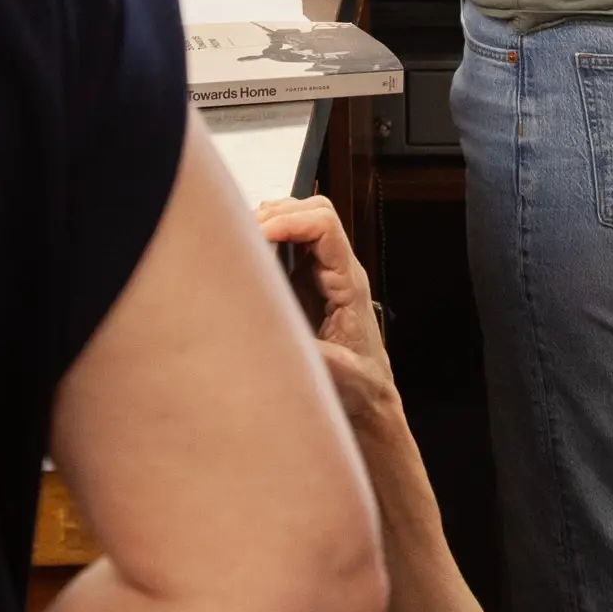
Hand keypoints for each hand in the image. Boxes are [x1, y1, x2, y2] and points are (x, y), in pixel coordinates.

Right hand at [256, 196, 398, 428]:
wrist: (371, 400)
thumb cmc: (359, 387)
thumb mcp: (332, 373)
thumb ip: (303, 350)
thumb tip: (265, 329)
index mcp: (349, 284)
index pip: (325, 226)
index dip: (289, 221)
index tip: (257, 237)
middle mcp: (339, 270)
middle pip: (313, 210)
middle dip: (275, 215)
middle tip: (242, 240)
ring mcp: (324, 273)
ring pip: (301, 221)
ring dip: (270, 224)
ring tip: (242, 246)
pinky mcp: (309, 283)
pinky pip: (290, 244)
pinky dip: (267, 240)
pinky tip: (249, 260)